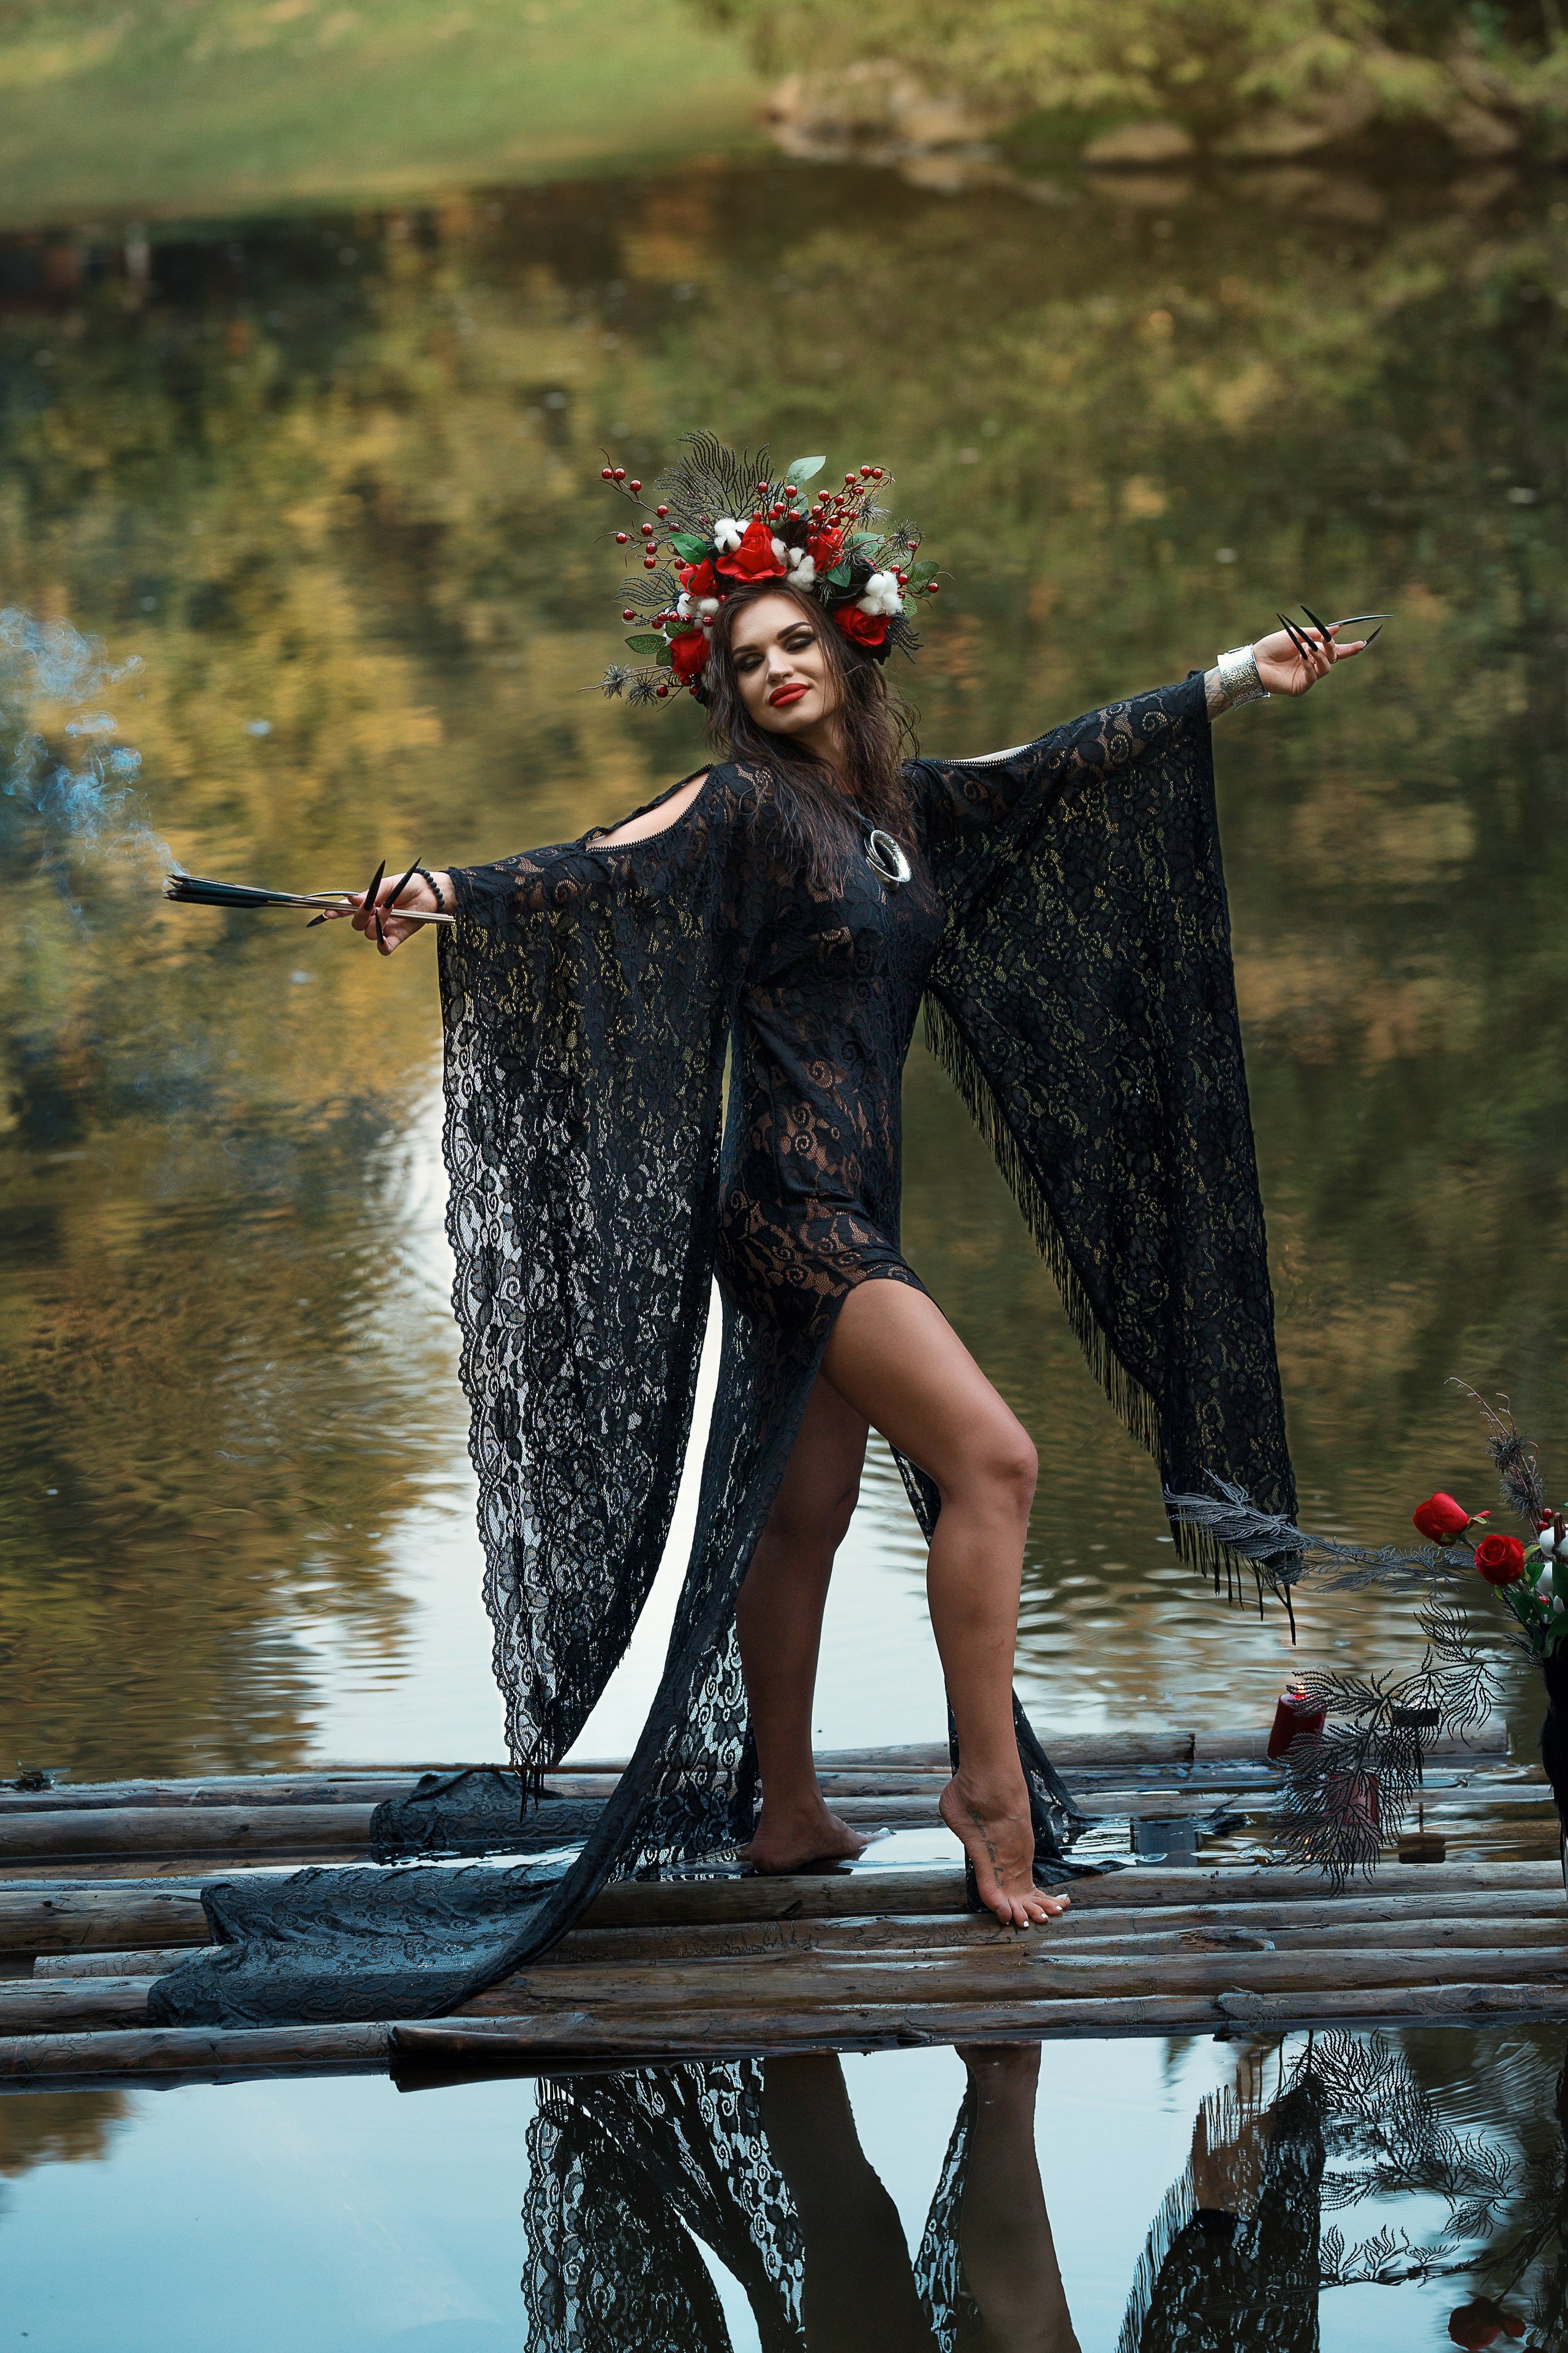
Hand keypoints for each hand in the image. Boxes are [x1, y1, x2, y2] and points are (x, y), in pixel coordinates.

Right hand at [323, 867, 450, 954]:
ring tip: (390, 908)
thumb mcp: (388, 885)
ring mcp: (385, 928)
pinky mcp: (397, 937)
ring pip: (369, 934)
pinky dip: (382, 946)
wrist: (430, 892)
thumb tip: (352, 899)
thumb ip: (371, 893)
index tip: (328, 913)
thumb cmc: (408, 885)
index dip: (337, 912)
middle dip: (360, 916)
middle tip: (371, 906)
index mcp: (369, 903)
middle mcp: (374, 917)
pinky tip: (384, 939)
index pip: (348, 909)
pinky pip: (385, 948)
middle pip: (357, 924)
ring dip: (377, 922)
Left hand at [1253, 614, 1372, 697]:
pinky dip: (1310, 666)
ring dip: (1320, 657)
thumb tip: (1337, 628)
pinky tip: (1301, 659)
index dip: (1349, 648)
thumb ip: (1317, 633)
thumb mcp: (1297, 634)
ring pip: (1326, 669)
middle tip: (1325, 641)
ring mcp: (1307, 677)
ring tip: (1307, 650)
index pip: (1335, 651)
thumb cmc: (1273, 646)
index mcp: (1312, 651)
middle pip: (1334, 659)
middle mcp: (1312, 664)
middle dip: (1333, 649)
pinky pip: (1313, 677)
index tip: (1362, 643)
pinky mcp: (1300, 687)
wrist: (1256, 660)